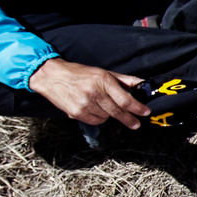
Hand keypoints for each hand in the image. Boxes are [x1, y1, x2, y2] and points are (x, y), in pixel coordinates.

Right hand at [30, 58, 148, 128]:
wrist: (51, 76)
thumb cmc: (79, 73)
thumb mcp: (102, 72)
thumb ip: (123, 80)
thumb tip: (141, 84)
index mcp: (103, 80)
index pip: (125, 99)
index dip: (137, 108)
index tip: (145, 112)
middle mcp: (94, 92)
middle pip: (117, 111)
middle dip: (129, 119)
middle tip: (136, 123)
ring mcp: (85, 104)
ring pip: (106, 117)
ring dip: (109, 114)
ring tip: (101, 105)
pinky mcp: (76, 113)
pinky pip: (95, 121)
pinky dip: (98, 118)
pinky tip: (93, 109)